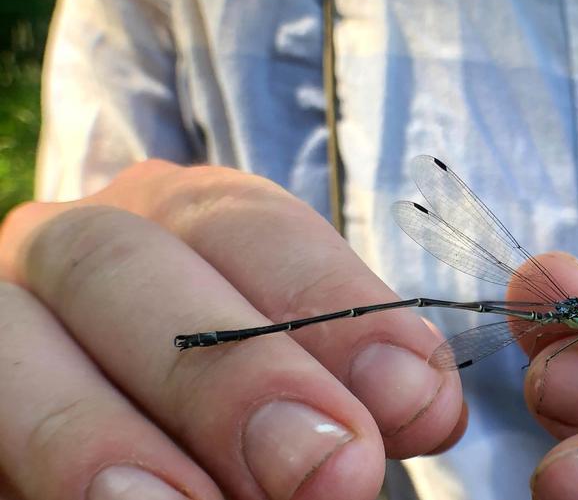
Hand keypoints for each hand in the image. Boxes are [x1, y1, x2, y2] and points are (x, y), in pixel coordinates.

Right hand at [0, 161, 464, 499]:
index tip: (416, 397)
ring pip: (15, 339)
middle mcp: (81, 249)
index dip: (333, 306)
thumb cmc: (229, 404)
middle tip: (333, 471)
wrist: (133, 415)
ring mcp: (4, 313)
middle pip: (129, 266)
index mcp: (181, 219)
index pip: (251, 227)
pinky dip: (50, 472)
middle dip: (234, 372)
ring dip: (109, 439)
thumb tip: (422, 399)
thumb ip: (348, 380)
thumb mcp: (296, 374)